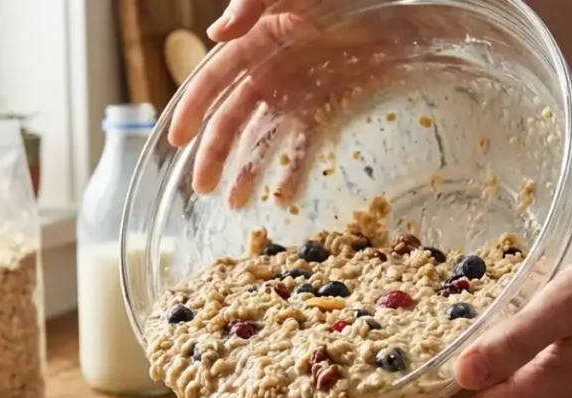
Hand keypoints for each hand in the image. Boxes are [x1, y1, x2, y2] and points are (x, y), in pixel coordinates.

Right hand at [169, 0, 407, 207]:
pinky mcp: (328, 102)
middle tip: (201, 188)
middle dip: (215, 153)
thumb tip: (215, 34)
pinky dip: (293, 167)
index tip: (176, 140)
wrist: (395, 0)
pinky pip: (305, 140)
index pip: (214, 80)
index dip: (193, 109)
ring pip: (264, 135)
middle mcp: (270, 69)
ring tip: (235, 203)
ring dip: (248, 169)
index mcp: (255, 41)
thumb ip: (250, 3)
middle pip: (233, 117)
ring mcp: (298, 89)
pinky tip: (283, 195)